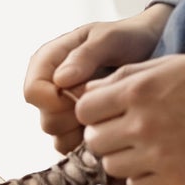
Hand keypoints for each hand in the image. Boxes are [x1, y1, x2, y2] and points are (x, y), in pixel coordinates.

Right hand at [23, 7, 169, 151]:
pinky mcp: (78, 126)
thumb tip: (60, 80)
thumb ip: (85, 56)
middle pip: (47, 121)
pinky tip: (112, 125)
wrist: (150, 48)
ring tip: (111, 113)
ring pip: (59, 137)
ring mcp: (63, 109)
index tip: (84, 95)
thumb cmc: (128, 38)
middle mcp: (50, 87)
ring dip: (85, 132)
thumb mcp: (109, 39)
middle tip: (104, 104)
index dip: (56, 101)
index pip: (34, 93)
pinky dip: (93, 141)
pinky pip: (75, 146)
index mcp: (47, 62)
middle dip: (76, 118)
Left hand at [75, 52, 184, 184]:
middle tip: (128, 133)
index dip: (94, 112)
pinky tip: (162, 164)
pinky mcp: (177, 179)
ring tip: (148, 149)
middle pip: (93, 141)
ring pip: (112, 167)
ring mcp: (159, 154)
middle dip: (105, 136)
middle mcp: (142, 123)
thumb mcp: (170, 64)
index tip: (110, 113)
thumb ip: (126, 77)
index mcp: (138, 90)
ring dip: (123, 159)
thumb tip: (89, 92)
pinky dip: (143, 178)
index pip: (84, 109)